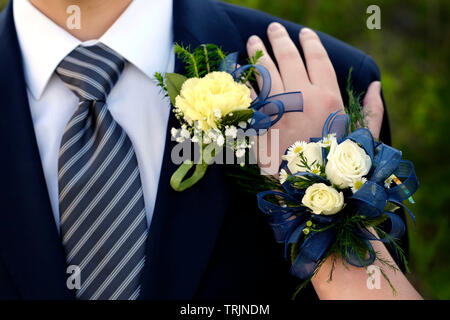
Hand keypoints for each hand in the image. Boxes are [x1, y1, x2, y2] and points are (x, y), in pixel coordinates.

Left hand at [246, 23, 383, 172]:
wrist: (304, 191)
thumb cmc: (336, 167)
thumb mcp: (362, 139)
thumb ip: (372, 111)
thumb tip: (377, 86)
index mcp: (329, 98)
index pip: (318, 59)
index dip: (310, 42)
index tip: (304, 33)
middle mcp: (303, 96)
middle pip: (289, 57)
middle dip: (280, 38)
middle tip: (272, 28)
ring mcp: (278, 107)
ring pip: (266, 69)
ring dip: (258, 51)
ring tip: (252, 40)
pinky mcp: (259, 119)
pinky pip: (250, 92)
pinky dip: (245, 79)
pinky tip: (241, 70)